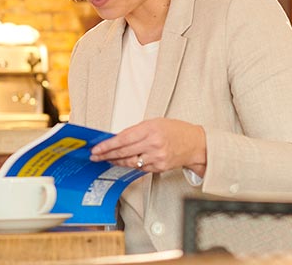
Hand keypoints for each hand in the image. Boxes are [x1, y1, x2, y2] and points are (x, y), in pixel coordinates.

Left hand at [89, 117, 206, 174]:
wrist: (195, 144)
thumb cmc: (176, 131)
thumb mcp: (154, 123)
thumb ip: (136, 130)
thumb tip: (117, 138)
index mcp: (150, 129)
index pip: (123, 139)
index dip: (107, 145)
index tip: (97, 148)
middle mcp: (153, 144)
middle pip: (124, 152)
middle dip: (106, 154)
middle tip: (95, 156)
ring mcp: (156, 157)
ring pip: (130, 162)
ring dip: (116, 161)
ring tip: (106, 159)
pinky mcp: (159, 167)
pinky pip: (140, 167)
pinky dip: (130, 165)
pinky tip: (122, 162)